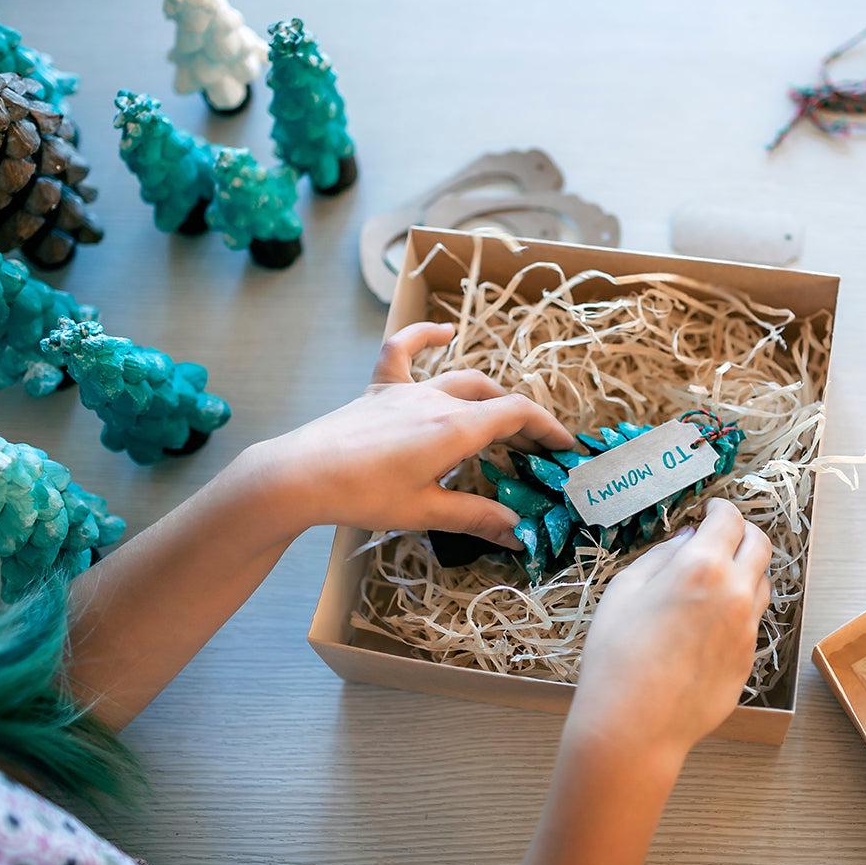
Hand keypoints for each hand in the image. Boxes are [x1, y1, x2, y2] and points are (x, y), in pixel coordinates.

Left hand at [255, 322, 574, 544]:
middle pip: (494, 398)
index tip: (564, 448)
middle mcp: (437, 400)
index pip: (518, 414)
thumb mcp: (425, 512)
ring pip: (461, 380)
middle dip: (522, 422)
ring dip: (489, 396)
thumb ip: (476, 517)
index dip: (548, 428)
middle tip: (534, 452)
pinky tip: (443, 331)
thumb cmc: (363, 495)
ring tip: (503, 420)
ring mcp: (407, 389)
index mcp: (455, 428)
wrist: (300, 475)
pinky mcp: (378, 389)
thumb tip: (518, 533)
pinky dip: (425, 336)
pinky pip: (403, 351)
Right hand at [567, 498, 772, 762]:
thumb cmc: (617, 655)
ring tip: (718, 577)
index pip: (730, 519)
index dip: (721, 508)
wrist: (634, 724)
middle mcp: (736, 592)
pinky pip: (751, 621)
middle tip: (723, 534)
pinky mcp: (748, 660)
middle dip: (743, 532)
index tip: (712, 509)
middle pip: (760, 545)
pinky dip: (739, 608)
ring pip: (763, 583)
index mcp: (702, 566)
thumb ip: (661, 556)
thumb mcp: (625, 589)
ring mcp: (747, 629)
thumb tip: (687, 539)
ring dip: (746, 570)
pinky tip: (709, 621)